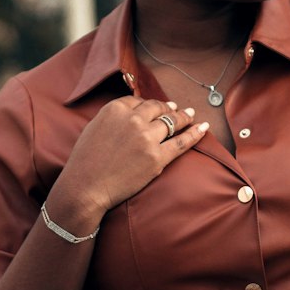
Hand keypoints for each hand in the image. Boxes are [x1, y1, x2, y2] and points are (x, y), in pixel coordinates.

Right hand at [46, 97, 207, 229]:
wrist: (85, 187)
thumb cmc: (85, 161)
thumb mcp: (95, 127)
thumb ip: (114, 117)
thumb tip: (132, 110)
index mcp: (115, 109)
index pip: (140, 101)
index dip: (151, 104)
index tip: (159, 106)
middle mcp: (133, 119)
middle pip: (158, 108)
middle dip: (168, 108)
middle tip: (177, 108)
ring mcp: (147, 138)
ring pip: (172, 121)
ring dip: (184, 116)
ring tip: (191, 114)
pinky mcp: (157, 157)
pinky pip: (182, 142)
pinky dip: (195, 133)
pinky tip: (204, 127)